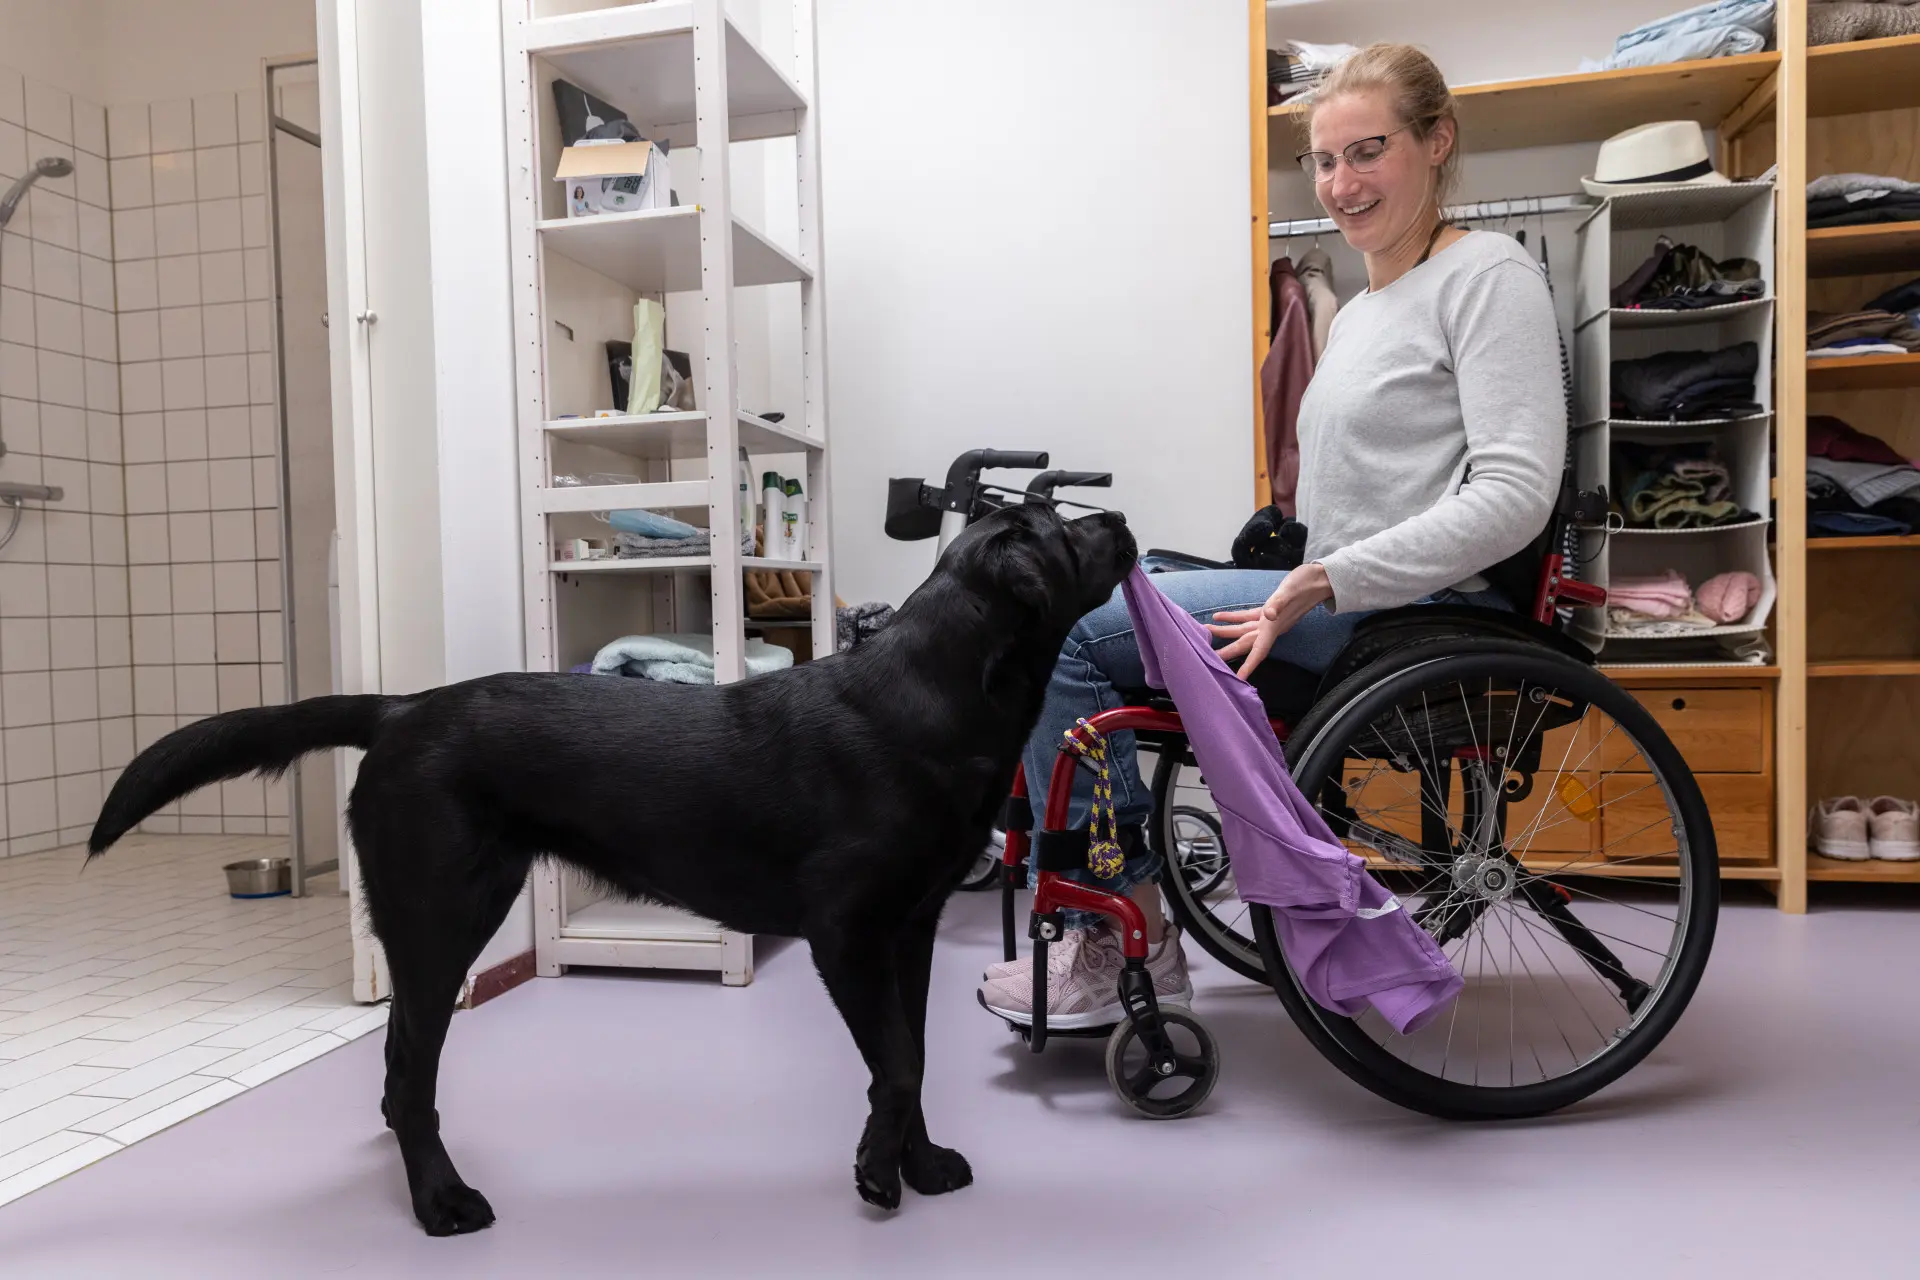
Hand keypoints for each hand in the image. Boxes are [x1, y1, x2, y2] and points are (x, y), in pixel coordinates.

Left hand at [1205, 563, 1334, 679]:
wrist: (1319, 579)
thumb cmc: (1306, 584)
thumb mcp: (1290, 591)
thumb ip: (1278, 604)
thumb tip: (1268, 615)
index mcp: (1274, 626)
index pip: (1258, 650)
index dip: (1248, 665)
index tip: (1238, 679)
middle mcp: (1270, 627)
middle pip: (1245, 644)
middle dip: (1227, 652)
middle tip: (1208, 660)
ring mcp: (1269, 620)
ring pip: (1242, 630)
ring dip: (1224, 632)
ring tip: (1205, 633)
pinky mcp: (1269, 609)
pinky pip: (1247, 617)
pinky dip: (1233, 617)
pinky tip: (1220, 617)